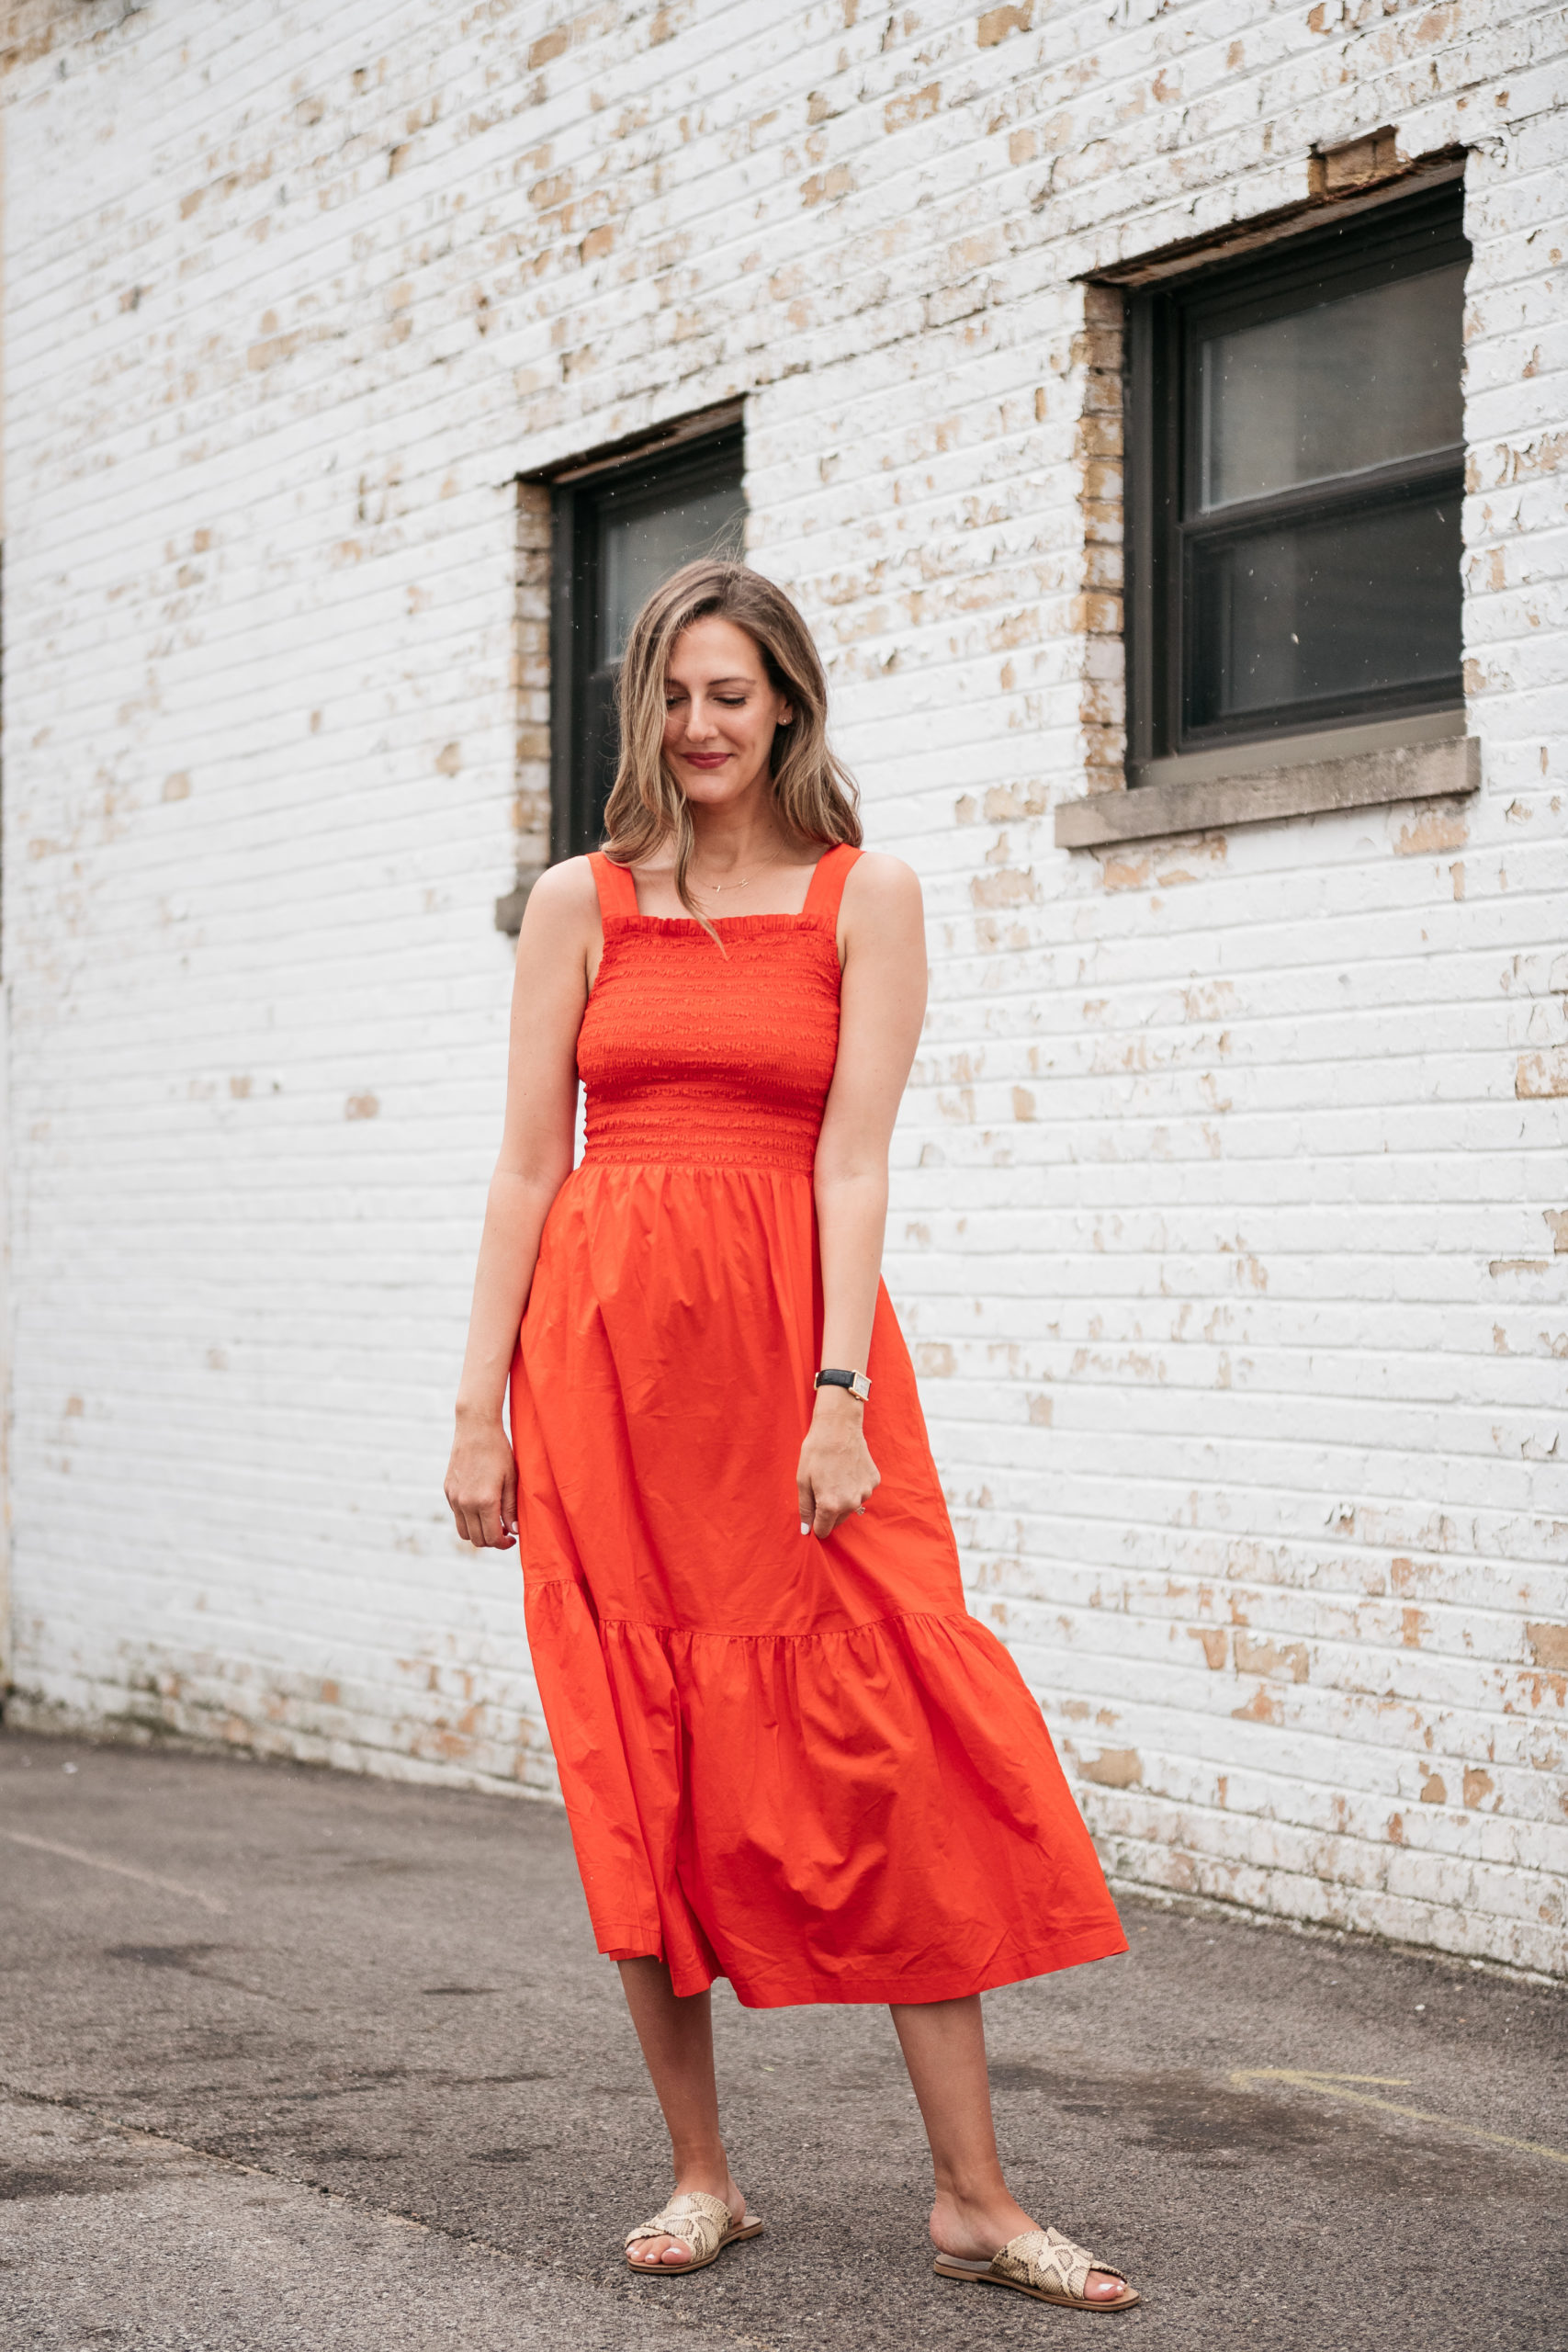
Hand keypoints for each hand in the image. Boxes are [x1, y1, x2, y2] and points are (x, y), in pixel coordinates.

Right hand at [444, 1413, 518, 1549]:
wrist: (476, 1429)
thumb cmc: (498, 1452)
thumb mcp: (511, 1479)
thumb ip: (510, 1508)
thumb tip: (513, 1531)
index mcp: (485, 1501)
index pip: (492, 1537)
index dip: (503, 1544)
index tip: (512, 1539)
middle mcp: (465, 1503)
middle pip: (476, 1539)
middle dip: (492, 1541)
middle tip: (504, 1532)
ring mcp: (454, 1498)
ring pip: (463, 1532)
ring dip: (478, 1534)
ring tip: (492, 1523)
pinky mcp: (447, 1491)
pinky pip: (457, 1516)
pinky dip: (469, 1520)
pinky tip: (481, 1508)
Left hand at [796, 1388, 879, 1539]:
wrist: (838, 1426)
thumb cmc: (816, 1452)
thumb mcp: (803, 1481)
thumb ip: (805, 1509)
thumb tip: (807, 1531)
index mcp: (831, 1506)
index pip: (823, 1530)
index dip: (815, 1523)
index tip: (813, 1510)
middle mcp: (851, 1504)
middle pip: (838, 1521)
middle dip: (829, 1510)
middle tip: (822, 1487)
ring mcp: (866, 1492)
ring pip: (851, 1506)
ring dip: (843, 1498)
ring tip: (835, 1475)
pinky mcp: (874, 1481)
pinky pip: (861, 1492)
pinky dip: (854, 1486)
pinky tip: (847, 1469)